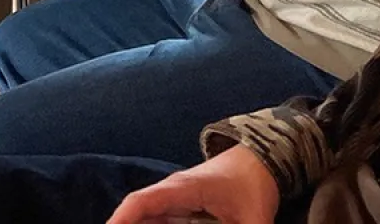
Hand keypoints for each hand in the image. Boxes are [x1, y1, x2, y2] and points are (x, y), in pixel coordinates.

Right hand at [105, 145, 277, 223]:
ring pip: (146, 217)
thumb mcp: (254, 219)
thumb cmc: (253, 185)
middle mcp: (171, 192)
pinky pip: (158, 219)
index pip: (142, 202)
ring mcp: (174, 199)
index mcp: (184, 189)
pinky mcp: (181, 207)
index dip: (122, 219)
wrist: (258, 161)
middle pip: (137, 212)